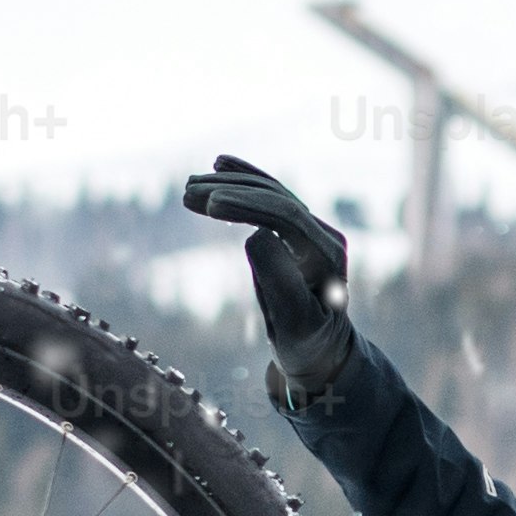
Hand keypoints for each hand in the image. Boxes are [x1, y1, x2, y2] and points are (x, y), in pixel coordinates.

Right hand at [180, 158, 358, 406]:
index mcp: (327, 254)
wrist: (321, 351)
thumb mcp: (293, 324)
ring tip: (188, 187)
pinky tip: (220, 164)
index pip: (286, 216)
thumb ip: (279, 283)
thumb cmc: (307, 343)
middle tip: (187, 192)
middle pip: (275, 198)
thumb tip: (256, 234)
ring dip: (229, 185)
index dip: (247, 205)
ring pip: (269, 194)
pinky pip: (268, 198)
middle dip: (231, 191)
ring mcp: (311, 230)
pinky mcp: (296, 231)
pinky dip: (243, 181)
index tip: (210, 204)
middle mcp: (323, 234)